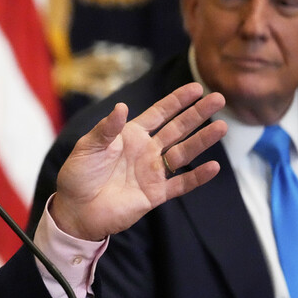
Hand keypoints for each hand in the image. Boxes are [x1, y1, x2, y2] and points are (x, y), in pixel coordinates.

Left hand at [51, 82, 226, 240]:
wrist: (75, 209)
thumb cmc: (78, 175)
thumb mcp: (88, 147)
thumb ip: (107, 129)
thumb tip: (122, 106)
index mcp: (130, 136)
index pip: (159, 114)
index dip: (177, 101)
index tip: (196, 88)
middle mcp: (145, 151)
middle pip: (177, 128)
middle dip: (197, 114)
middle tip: (219, 98)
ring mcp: (153, 172)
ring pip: (184, 153)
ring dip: (202, 140)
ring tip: (221, 127)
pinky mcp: (155, 194)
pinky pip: (181, 184)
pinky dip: (197, 177)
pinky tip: (213, 166)